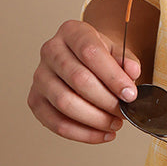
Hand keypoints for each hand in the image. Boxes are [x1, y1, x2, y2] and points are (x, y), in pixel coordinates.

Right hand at [28, 19, 140, 144]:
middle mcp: (50, 50)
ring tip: (114, 123)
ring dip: (95, 119)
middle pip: (78, 79)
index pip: (90, 52)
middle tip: (124, 111)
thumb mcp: (117, 51)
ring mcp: (39, 76)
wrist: (84, 60)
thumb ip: (127, 61)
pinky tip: (102, 134)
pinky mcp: (35, 100)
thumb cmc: (100, 56)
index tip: (130, 94)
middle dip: (106, 101)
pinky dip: (82, 134)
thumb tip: (131, 73)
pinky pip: (56, 123)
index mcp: (71, 32)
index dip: (112, 76)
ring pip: (65, 103)